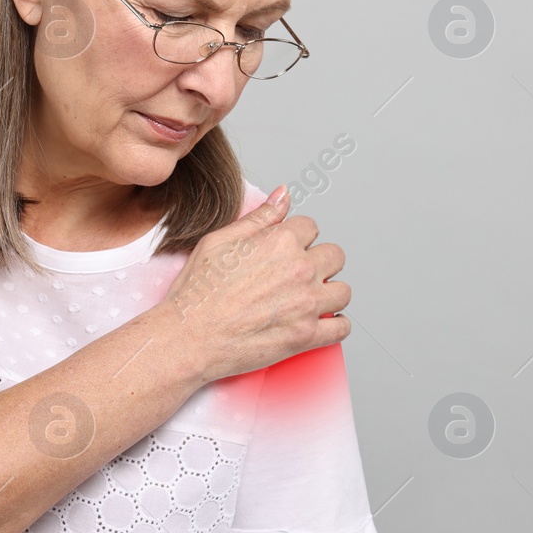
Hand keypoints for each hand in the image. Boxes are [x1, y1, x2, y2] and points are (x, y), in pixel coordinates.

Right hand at [160, 185, 350, 383]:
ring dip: (330, 293)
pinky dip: (336, 326)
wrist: (190, 337)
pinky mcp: (307, 336)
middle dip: (320, 261)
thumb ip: (258, 217)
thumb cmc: (198, 293)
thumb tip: (283, 195)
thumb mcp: (219, 241)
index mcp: (280, 242)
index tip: (289, 250)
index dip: (298, 238)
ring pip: (343, 291)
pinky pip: (342, 328)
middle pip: (334, 256)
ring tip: (311, 298)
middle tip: (300, 274)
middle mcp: (299, 270)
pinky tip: (323, 323)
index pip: (311, 227)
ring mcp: (307, 304)